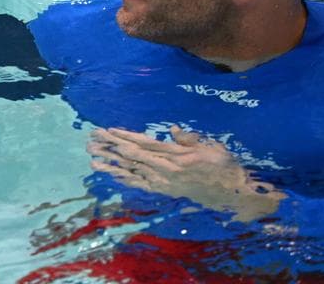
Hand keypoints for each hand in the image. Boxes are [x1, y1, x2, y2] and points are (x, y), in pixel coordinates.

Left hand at [88, 126, 284, 222]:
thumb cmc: (224, 166)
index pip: (144, 144)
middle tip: (91, 140)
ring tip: (93, 158)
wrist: (232, 194)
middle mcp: (166, 169)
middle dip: (111, 147)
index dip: (123, 137)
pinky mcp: (164, 190)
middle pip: (132, 156)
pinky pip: (140, 184)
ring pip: (132, 171)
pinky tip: (111, 174)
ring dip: (111, 164)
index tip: (106, 130)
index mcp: (176, 155)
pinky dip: (124, 179)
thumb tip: (173, 129)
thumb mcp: (212, 147)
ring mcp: (163, 182)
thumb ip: (190, 139)